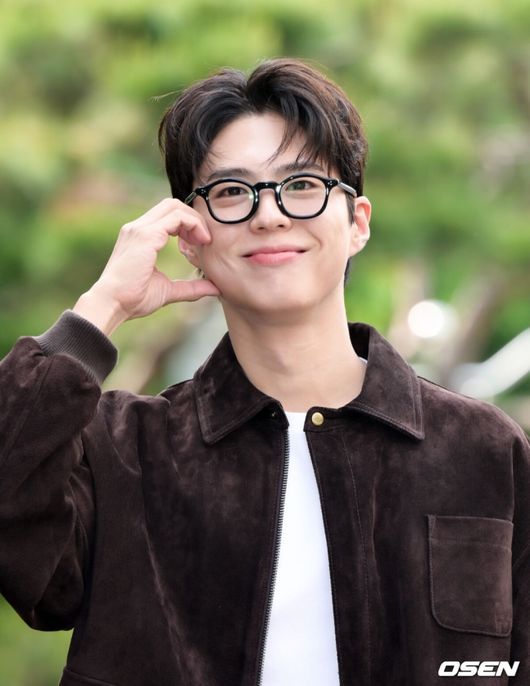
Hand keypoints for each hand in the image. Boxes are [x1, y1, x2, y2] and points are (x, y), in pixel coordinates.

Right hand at [73, 199, 219, 334]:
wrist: (112, 304)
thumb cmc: (133, 299)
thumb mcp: (168, 290)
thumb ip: (191, 288)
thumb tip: (215, 288)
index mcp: (139, 236)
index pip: (167, 215)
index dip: (188, 224)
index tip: (199, 244)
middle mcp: (137, 228)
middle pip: (171, 205)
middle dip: (193, 218)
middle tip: (205, 240)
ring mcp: (140, 229)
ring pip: (174, 206)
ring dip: (194, 220)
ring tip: (204, 241)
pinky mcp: (146, 236)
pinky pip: (176, 218)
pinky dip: (192, 225)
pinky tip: (199, 243)